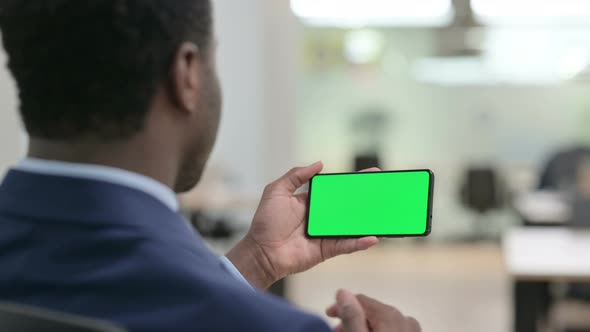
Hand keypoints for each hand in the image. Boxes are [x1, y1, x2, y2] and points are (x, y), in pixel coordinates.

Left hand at [226, 162, 378, 288]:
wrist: (262, 251)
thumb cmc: (266, 222)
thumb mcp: (277, 191)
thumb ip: (296, 175)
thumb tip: (319, 163)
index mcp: (311, 201)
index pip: (336, 189)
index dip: (352, 182)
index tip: (370, 175)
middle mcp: (321, 216)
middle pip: (349, 206)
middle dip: (367, 199)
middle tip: (385, 192)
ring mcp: (326, 233)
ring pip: (352, 225)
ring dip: (368, 221)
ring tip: (385, 214)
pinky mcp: (327, 249)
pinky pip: (347, 245)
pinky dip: (360, 242)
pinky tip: (373, 237)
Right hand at [326, 289, 420, 331]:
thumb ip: (351, 316)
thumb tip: (342, 292)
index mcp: (390, 314)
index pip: (359, 299)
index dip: (340, 306)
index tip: (329, 315)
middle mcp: (404, 318)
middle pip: (371, 311)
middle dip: (352, 318)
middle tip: (338, 330)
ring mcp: (412, 330)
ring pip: (382, 322)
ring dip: (365, 326)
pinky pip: (393, 330)